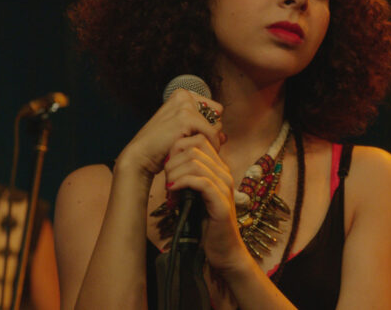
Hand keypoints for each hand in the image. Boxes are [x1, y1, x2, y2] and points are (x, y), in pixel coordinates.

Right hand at [116, 89, 224, 179]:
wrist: (142, 156)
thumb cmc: (161, 147)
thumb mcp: (184, 135)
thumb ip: (204, 131)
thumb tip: (225, 136)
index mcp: (182, 96)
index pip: (214, 109)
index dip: (211, 127)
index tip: (203, 140)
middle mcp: (184, 96)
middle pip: (217, 116)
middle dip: (212, 134)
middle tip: (201, 148)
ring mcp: (185, 105)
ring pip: (216, 126)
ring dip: (212, 142)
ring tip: (198, 152)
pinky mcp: (186, 117)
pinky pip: (212, 134)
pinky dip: (210, 146)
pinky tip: (199, 155)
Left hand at [163, 129, 250, 271]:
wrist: (223, 249)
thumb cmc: (205, 222)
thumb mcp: (194, 194)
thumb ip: (187, 176)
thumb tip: (167, 161)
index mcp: (219, 168)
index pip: (198, 140)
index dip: (177, 148)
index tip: (166, 165)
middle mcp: (224, 173)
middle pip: (195, 147)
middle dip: (173, 159)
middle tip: (166, 178)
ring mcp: (225, 187)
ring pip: (195, 162)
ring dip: (175, 172)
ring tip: (168, 186)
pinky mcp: (221, 202)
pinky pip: (201, 182)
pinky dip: (182, 182)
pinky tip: (172, 190)